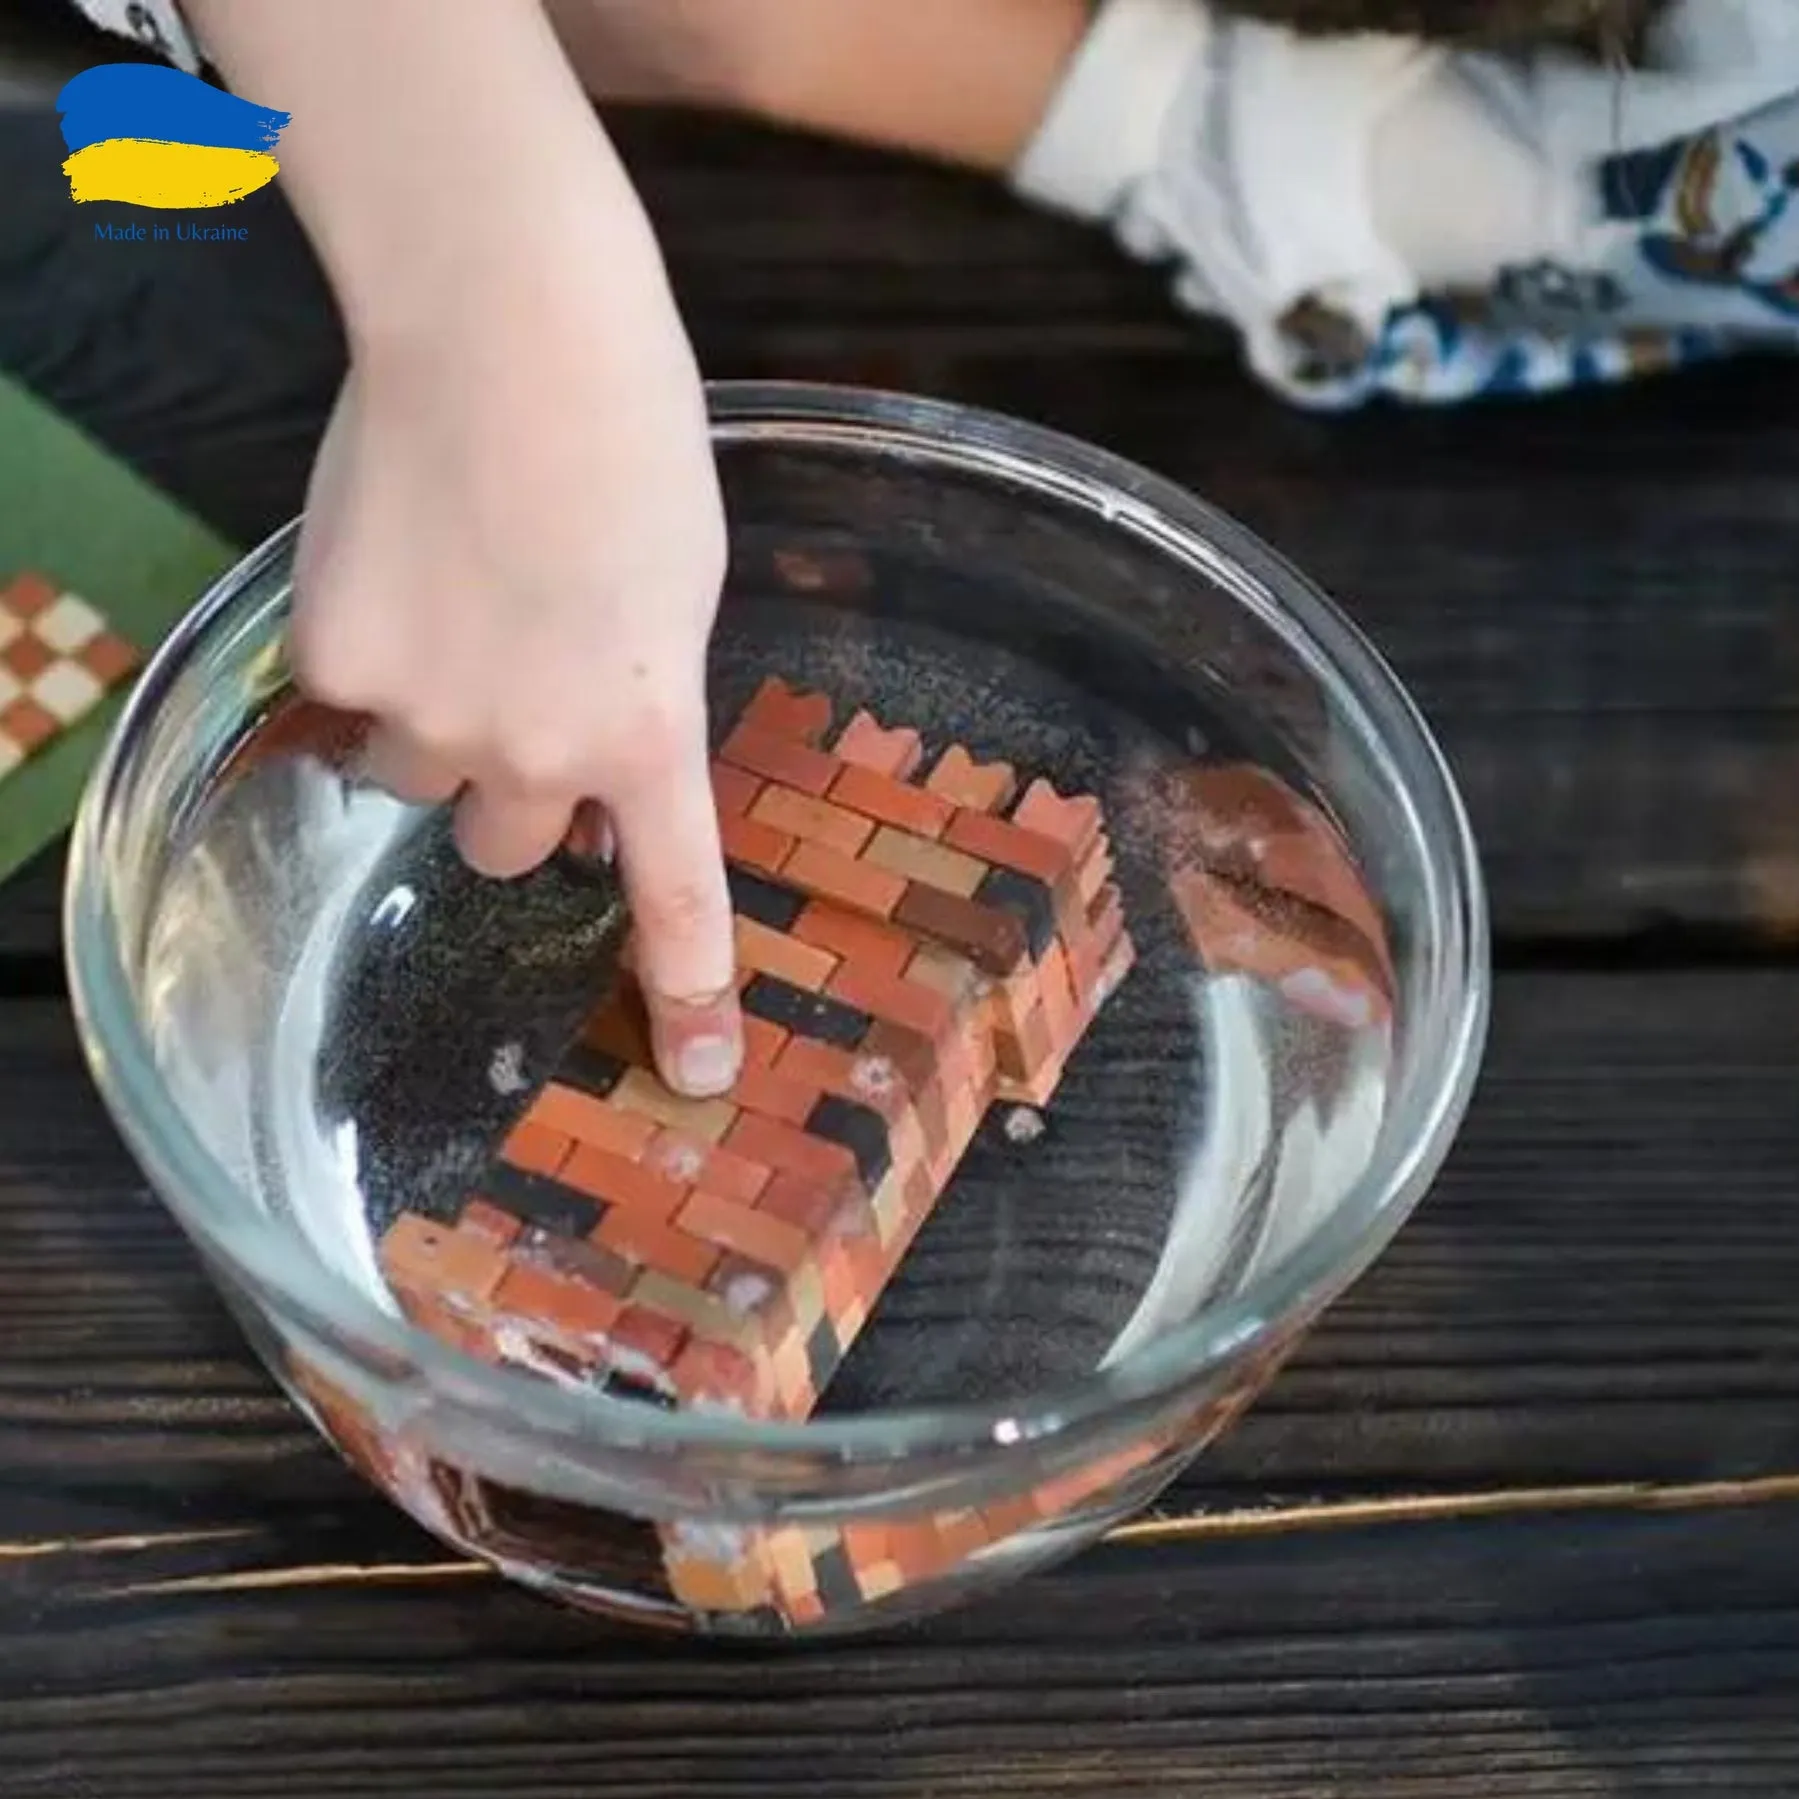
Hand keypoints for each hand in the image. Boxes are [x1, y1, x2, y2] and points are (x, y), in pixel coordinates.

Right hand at [291, 255, 741, 1098]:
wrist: (508, 332)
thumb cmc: (629, 437)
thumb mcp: (676, 591)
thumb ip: (637, 693)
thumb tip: (588, 753)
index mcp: (649, 732)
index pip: (674, 898)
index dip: (689, 996)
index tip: (698, 1074)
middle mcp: (537, 753)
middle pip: (510, 846)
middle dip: (510, 788)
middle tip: (513, 680)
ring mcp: (431, 717)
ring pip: (418, 776)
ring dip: (432, 720)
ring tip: (450, 598)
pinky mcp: (337, 665)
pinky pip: (346, 700)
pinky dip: (365, 653)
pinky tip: (393, 561)